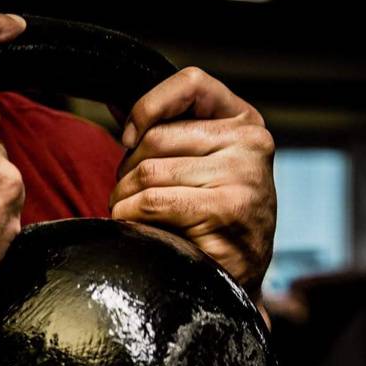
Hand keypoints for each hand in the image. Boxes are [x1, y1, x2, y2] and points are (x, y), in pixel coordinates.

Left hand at [108, 66, 275, 295]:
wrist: (236, 282)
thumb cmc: (210, 222)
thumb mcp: (199, 166)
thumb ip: (169, 133)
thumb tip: (114, 102)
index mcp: (246, 123)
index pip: (192, 83)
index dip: (149, 106)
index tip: (129, 139)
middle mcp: (251, 143)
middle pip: (156, 137)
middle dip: (127, 171)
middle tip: (128, 197)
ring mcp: (244, 175)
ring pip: (149, 172)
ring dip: (125, 199)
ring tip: (133, 216)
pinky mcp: (228, 208)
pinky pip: (154, 202)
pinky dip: (133, 217)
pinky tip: (142, 230)